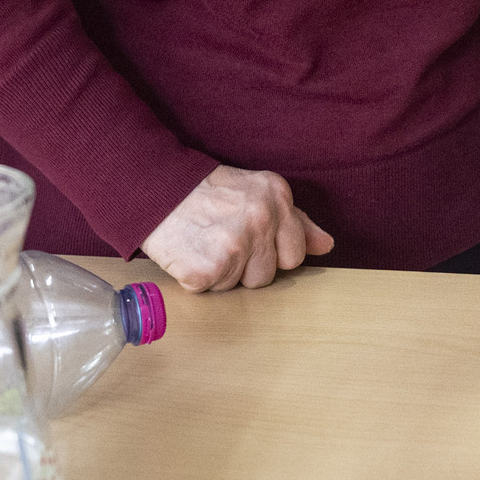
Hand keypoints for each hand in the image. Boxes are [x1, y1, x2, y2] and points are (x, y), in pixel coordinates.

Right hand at [142, 166, 334, 291]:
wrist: (153, 188)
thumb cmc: (204, 191)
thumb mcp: (256, 192)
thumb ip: (295, 220)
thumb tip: (326, 245)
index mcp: (276, 197)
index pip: (294, 254)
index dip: (269, 252)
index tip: (246, 237)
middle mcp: (261, 219)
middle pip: (267, 275)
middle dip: (245, 266)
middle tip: (220, 239)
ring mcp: (234, 246)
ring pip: (239, 286)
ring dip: (221, 273)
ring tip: (203, 243)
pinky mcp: (206, 270)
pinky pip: (211, 291)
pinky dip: (197, 279)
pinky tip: (189, 253)